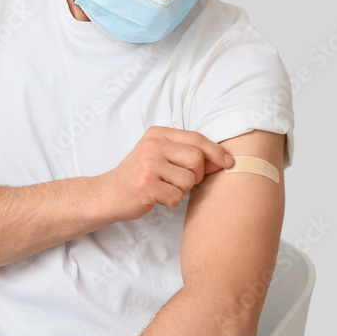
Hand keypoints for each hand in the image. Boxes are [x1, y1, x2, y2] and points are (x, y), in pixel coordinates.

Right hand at [97, 126, 233, 222]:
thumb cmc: (139, 175)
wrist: (108, 194)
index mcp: (157, 133)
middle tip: (179, 181)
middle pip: (197, 159)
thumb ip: (185, 152)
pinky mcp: (146, 185)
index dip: (216, 151)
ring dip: (181, 190)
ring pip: (188, 180)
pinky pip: (177, 196)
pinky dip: (171, 201)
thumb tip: (223, 159)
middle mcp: (153, 145)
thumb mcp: (158, 154)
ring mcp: (148, 165)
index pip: (196, 138)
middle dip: (195, 176)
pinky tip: (157, 197)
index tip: (229, 162)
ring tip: (164, 188)